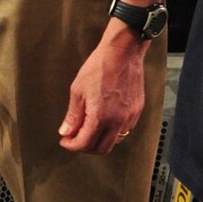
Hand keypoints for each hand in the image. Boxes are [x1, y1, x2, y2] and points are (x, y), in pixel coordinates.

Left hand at [58, 27, 146, 153]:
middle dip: (86, 147)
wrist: (123, 52)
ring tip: (89, 129)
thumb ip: (73, 115)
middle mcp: (118, 121)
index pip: (85, 144)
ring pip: (115, 141)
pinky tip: (104, 121)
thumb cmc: (99, 67)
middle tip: (76, 138)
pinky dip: (113, 131)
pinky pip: (125, 130)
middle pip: (102, 149)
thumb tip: (66, 132)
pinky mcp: (137, 110)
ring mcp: (130, 116)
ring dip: (100, 140)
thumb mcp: (78, 91)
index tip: (65, 141)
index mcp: (100, 117)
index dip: (72, 145)